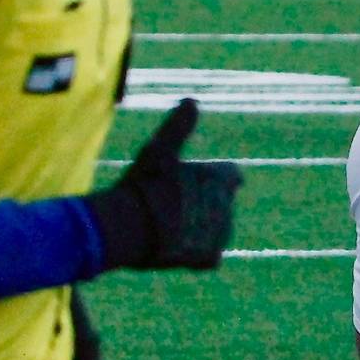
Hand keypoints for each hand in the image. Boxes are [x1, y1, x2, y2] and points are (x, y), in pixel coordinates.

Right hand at [86, 100, 242, 270]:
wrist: (129, 228)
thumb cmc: (143, 184)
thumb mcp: (160, 149)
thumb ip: (179, 125)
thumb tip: (193, 100)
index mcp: (222, 180)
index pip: (231, 175)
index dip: (214, 177)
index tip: (192, 179)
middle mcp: (228, 208)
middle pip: (220, 204)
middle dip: (203, 203)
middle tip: (171, 202)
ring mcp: (219, 236)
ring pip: (214, 230)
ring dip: (198, 227)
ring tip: (168, 224)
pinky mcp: (208, 259)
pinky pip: (207, 256)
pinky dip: (194, 253)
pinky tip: (174, 246)